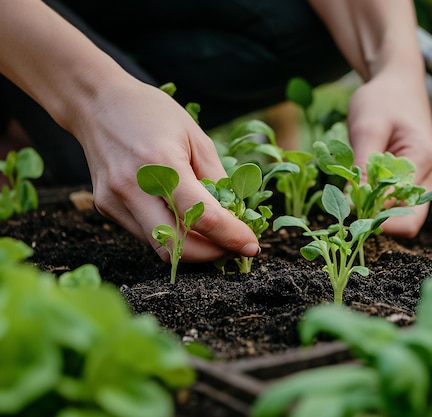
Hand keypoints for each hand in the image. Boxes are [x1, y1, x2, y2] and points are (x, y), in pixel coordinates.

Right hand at [73, 79, 259, 261]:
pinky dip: (170, 235)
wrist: (96, 102)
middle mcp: (133, 188)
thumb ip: (216, 178)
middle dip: (212, 254)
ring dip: (192, 249)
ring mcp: (115, 201)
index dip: (232, 237)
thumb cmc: (151, 113)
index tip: (251, 245)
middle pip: (179, 247)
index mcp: (162, 163)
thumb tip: (235, 215)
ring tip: (213, 236)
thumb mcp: (195, 136)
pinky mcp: (106, 207)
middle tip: (233, 247)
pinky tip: (183, 220)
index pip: (204, 217)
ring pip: (160, 247)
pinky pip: (145, 234)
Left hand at [347, 66, 431, 237]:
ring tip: (352, 193)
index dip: (374, 218)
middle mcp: (430, 177)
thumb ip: (363, 167)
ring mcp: (423, 181)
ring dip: (375, 212)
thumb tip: (351, 206)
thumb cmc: (382, 100)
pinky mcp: (412, 182)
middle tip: (347, 208)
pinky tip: (359, 188)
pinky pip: (396, 204)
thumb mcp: (367, 128)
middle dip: (377, 222)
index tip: (347, 208)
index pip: (404, 212)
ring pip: (401, 216)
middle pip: (409, 223)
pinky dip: (376, 202)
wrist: (397, 83)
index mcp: (424, 160)